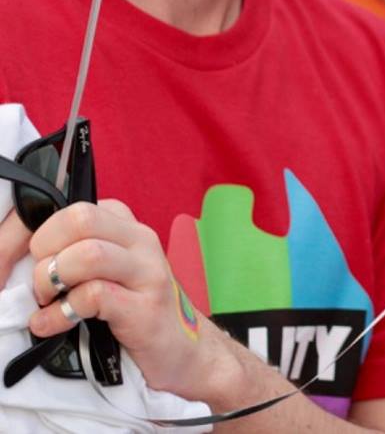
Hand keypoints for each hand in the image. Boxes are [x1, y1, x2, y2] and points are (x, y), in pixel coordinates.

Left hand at [1, 200, 225, 399]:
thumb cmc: (136, 309)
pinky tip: (51, 325)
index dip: (44, 234)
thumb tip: (27, 253)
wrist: (183, 348)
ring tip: (48, 302)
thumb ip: (81, 253)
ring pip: (89, 254)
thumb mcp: (112, 271)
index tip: (37, 262)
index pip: (76, 208)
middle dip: (46, 251)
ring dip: (53, 280)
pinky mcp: (145, 309)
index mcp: (129, 229)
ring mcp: (148, 274)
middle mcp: (142, 243)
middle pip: (82, 219)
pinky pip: (94, 296)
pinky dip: (59, 314)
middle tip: (42, 281)